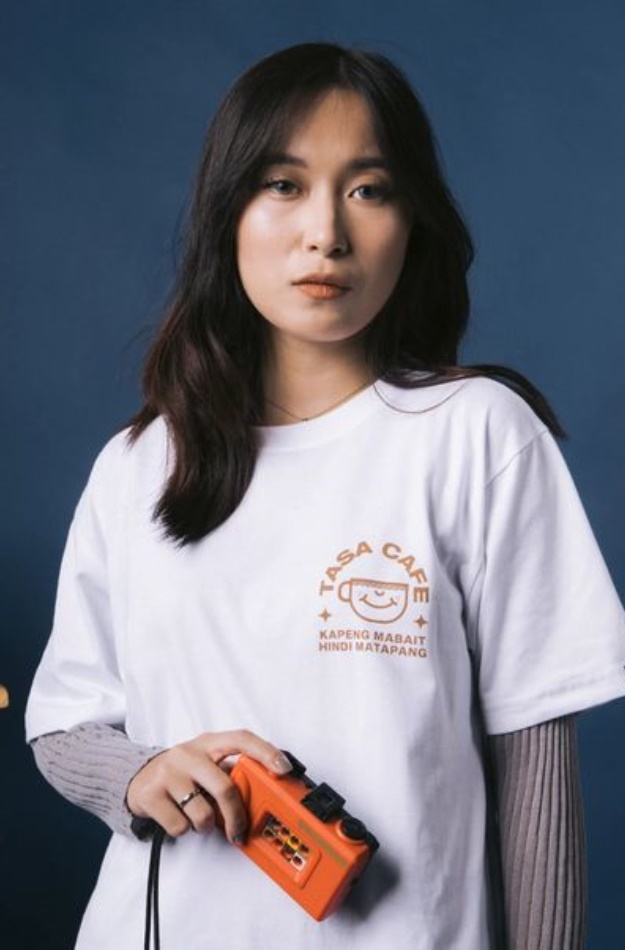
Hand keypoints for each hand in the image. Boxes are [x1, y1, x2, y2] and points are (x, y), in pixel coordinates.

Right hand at [126, 729, 291, 841]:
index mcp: (208, 743)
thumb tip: (266, 796)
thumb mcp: (206, 765)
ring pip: (202, 813)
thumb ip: (230, 774)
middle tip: (239, 833)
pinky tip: (177, 817)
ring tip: (198, 816)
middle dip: (236, 816)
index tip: (284, 769)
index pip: (242, 739)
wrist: (136, 778)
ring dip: (205, 825)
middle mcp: (188, 753)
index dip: (266, 752)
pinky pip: (179, 826)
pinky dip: (183, 830)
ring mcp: (167, 772)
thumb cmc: (182, 774)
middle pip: (224, 787)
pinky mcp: (149, 794)